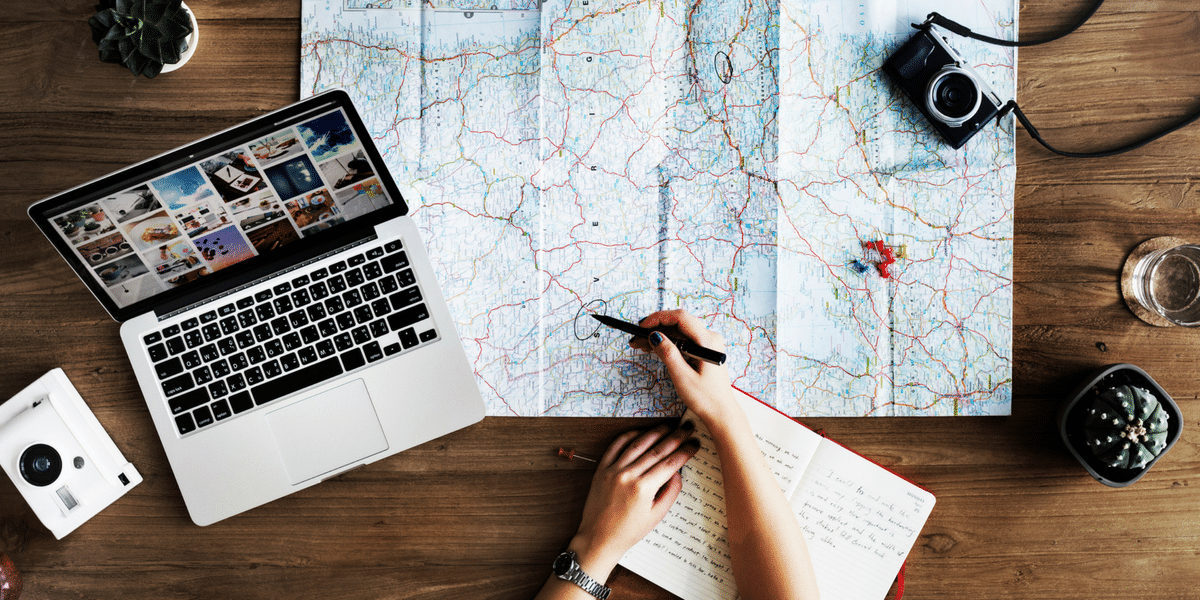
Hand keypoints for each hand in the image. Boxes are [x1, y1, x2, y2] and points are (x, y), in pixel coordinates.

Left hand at [568, 423, 699, 580]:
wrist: (598, 538)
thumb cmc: (628, 532)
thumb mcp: (656, 515)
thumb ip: (670, 492)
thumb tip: (678, 471)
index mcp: (643, 489)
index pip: (670, 463)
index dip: (685, 451)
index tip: (694, 444)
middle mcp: (628, 476)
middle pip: (657, 450)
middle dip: (675, 437)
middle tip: (687, 429)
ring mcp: (613, 470)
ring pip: (638, 444)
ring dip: (655, 432)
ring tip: (668, 426)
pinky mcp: (601, 469)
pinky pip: (616, 446)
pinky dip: (629, 436)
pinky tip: (640, 432)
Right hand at [631, 310, 739, 424]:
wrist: (721, 412)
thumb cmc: (706, 398)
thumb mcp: (682, 377)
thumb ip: (668, 354)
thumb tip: (654, 336)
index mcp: (707, 341)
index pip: (680, 318)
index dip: (658, 318)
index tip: (641, 326)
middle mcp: (710, 338)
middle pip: (678, 323)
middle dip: (656, 328)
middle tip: (636, 338)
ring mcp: (707, 344)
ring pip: (679, 332)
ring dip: (660, 335)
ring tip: (640, 344)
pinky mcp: (704, 351)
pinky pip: (684, 340)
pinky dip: (668, 342)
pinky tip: (654, 348)